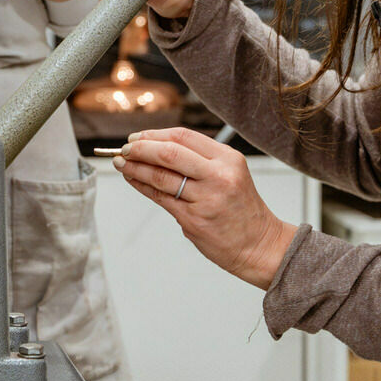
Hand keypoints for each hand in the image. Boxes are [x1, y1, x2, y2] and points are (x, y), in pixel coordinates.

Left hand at [112, 127, 297, 288]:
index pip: (183, 136)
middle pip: (169, 153)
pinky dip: (142, 186)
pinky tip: (132, 179)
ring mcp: (206, 199)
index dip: (154, 135)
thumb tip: (155, 147)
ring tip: (121, 163)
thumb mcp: (230, 174)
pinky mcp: (194, 220)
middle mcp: (218, 176)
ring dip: (135, 167)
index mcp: (228, 159)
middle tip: (124, 148)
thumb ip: (199, 160)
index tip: (137, 137)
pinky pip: (160, 198)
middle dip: (140, 148)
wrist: (259, 245)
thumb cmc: (241, 210)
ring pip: (160, 176)